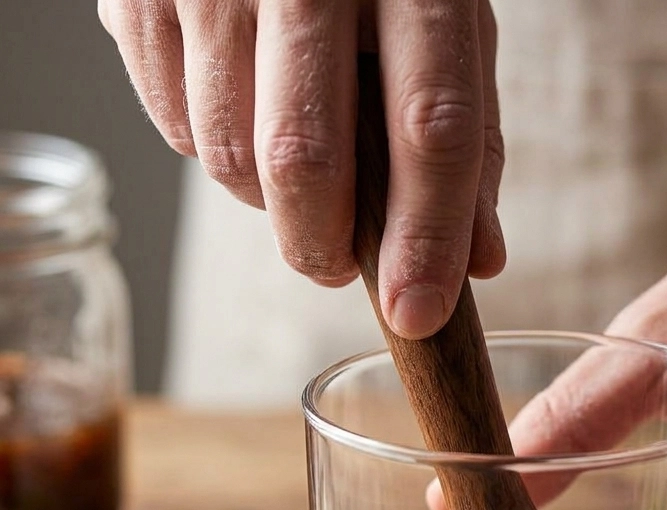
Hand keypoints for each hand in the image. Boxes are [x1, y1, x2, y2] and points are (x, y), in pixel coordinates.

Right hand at [98, 0, 504, 338]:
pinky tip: (243, 110)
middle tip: (338, 264)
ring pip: (230, 155)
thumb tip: (481, 262)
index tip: (418, 314)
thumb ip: (467, 140)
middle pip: (304, 158)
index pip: (430, 128)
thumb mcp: (445, 25)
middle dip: (323, 244)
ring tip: (295, 162)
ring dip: (268, 202)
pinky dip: (216, 152)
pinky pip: (175, 128)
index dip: (425, 238)